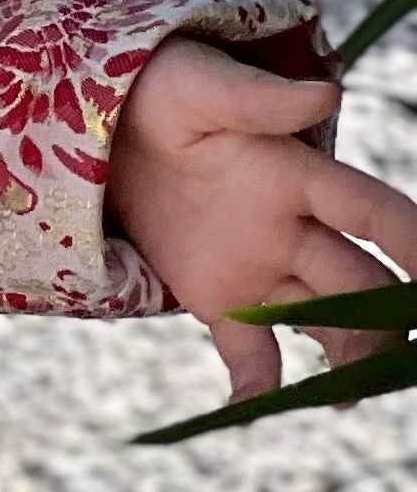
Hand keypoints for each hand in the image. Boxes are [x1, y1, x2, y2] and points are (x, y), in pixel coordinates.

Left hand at [108, 37, 416, 397]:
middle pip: (357, 282)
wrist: (104, 128)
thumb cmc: (162, 91)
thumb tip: (324, 95)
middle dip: (384, 318)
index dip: (406, 235)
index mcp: (296, 175)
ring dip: (344, 357)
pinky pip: (251, 351)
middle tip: (395, 357)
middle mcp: (291, 229)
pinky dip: (258, 385)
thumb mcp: (197, 84)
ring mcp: (258, 268)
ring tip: (350, 399)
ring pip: (323, 321)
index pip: (367, 209)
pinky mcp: (218, 298)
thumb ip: (255, 98)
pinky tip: (251, 407)